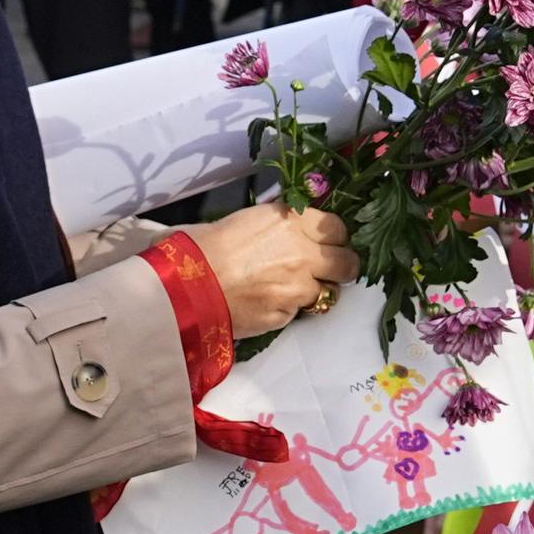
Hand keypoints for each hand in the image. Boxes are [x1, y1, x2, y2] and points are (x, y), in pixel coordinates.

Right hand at [186, 200, 359, 335]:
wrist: (185, 285)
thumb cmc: (204, 245)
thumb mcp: (249, 219)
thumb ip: (283, 225)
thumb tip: (296, 231)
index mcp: (292, 220)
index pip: (339, 228)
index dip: (333, 238)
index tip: (323, 243)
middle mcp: (304, 252)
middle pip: (348, 263)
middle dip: (340, 267)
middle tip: (324, 269)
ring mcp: (299, 287)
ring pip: (328, 292)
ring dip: (313, 290)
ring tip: (285, 288)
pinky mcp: (287, 315)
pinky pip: (299, 311)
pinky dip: (288, 308)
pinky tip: (265, 301)